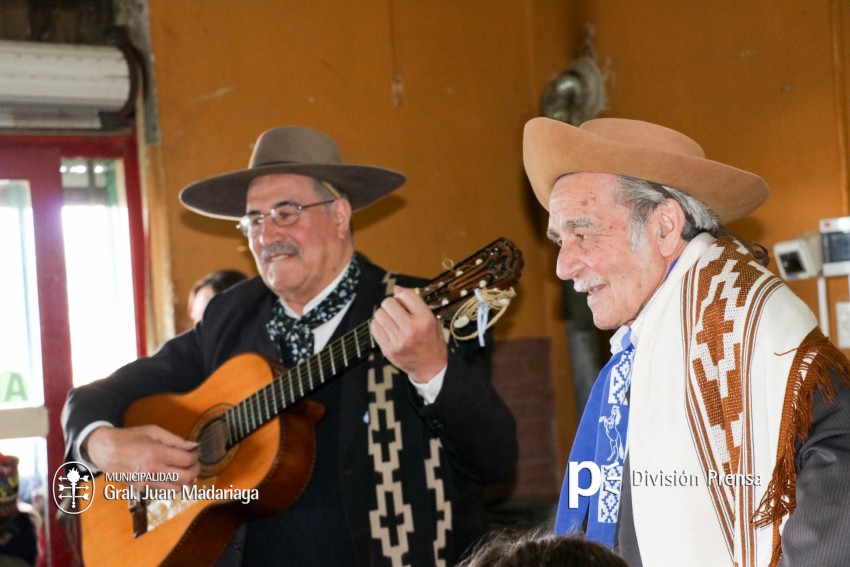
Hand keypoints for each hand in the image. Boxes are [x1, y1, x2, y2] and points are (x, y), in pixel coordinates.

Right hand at [84, 425, 199, 489]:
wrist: (104, 451)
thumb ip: (175, 440)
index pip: (187, 461)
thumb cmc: (129, 438)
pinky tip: (171, 477)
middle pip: (186, 478)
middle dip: (195, 470)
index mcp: (157, 454)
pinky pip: (164, 493)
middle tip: (195, 463)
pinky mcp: (142, 490)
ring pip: (177, 489)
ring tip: (184, 470)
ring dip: (185, 481)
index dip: (196, 457)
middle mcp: (153, 471)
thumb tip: (193, 446)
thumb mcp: (153, 431)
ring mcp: (147, 483)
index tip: (195, 453)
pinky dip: (172, 487)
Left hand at [370, 286, 447, 382]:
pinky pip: (374, 328)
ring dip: (384, 314)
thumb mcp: (433, 320)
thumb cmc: (432, 341)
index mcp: (425, 319)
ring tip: (391, 320)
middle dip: (391, 304)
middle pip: (388, 303)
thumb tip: (396, 288)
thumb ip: (416, 304)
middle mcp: (411, 329)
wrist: (431, 368)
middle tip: (396, 310)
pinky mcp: (388, 349)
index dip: (402, 295)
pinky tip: (387, 328)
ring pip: (379, 314)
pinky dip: (378, 325)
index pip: (405, 295)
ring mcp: (398, 340)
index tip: (403, 300)